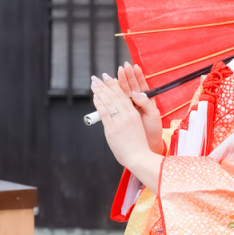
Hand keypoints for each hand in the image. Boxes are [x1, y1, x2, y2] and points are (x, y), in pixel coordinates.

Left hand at [91, 73, 163, 190]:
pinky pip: (104, 112)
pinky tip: (95, 96)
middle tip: (97, 77)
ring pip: (109, 101)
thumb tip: (118, 113)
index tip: (108, 78)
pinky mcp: (112, 128)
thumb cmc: (138, 145)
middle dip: (104, 84)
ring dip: (100, 90)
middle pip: (115, 95)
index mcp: (134, 113)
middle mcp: (127, 114)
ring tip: (93, 83)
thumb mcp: (137, 126)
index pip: (123, 95)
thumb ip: (128, 118)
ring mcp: (120, 121)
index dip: (114, 85)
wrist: (139, 157)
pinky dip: (99, 103)